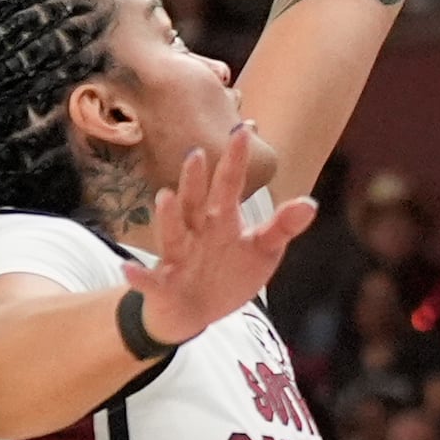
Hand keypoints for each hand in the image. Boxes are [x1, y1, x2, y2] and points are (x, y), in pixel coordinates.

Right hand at [129, 126, 315, 345]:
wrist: (193, 311)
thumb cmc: (228, 273)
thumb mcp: (262, 250)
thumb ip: (282, 227)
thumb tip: (311, 203)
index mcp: (221, 219)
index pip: (229, 184)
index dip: (236, 159)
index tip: (244, 128)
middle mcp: (196, 231)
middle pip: (195, 202)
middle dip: (195, 180)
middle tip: (196, 153)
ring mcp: (178, 257)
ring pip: (172, 233)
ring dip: (167, 217)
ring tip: (165, 196)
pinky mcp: (164, 285)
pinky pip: (150, 281)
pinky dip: (139, 277)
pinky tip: (128, 269)